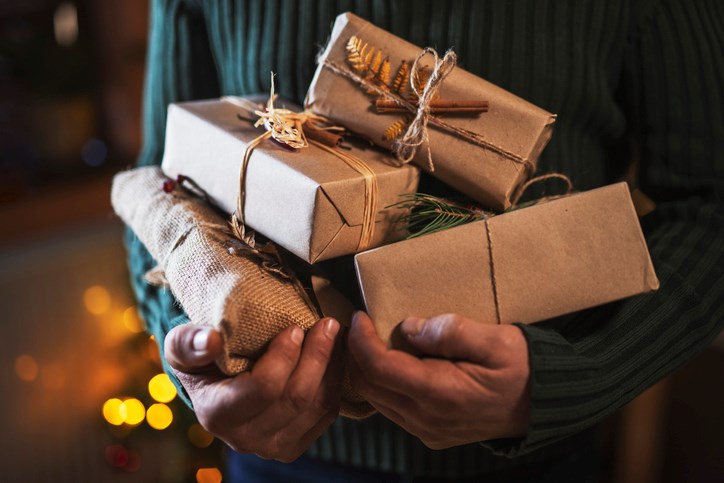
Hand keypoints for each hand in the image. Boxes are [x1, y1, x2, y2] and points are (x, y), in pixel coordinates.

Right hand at [164, 318, 343, 461]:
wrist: (215, 387)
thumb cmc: (201, 360)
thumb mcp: (182, 345)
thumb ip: (188, 342)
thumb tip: (210, 340)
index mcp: (218, 415)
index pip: (262, 390)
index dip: (283, 358)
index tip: (294, 328)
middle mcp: (246, 438)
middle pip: (295, 398)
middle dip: (317, 357)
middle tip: (328, 324)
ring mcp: (273, 446)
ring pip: (316, 407)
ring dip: (331, 367)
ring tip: (336, 334)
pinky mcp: (295, 444)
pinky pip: (326, 415)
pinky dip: (335, 383)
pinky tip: (336, 356)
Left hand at [347, 312, 529, 448]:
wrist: (542, 405)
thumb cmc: (522, 367)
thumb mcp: (496, 340)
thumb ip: (451, 331)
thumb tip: (408, 327)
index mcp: (439, 393)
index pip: (378, 367)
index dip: (361, 339)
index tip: (360, 315)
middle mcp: (426, 418)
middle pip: (369, 385)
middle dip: (356, 352)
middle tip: (361, 323)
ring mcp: (427, 430)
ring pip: (375, 399)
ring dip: (366, 368)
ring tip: (371, 339)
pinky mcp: (430, 433)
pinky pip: (391, 409)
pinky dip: (382, 383)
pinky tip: (391, 362)